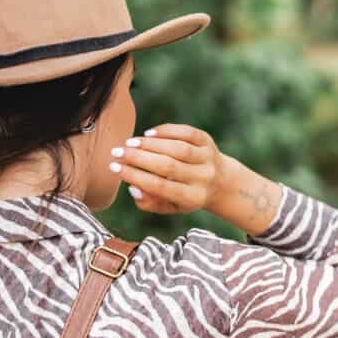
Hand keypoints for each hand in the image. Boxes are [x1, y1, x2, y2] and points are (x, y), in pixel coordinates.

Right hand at [110, 123, 226, 215]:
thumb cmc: (187, 195)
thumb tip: (133, 189)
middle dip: (138, 158)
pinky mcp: (208, 141)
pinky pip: (186, 133)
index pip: (160, 186)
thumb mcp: (171, 206)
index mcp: (193, 197)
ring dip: (149, 144)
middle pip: (168, 166)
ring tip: (129, 143)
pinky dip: (166, 131)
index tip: (114, 168)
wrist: (222, 183)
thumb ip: (151, 204)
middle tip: (116, 153)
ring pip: (177, 148)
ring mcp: (208, 158)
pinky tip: (148, 133)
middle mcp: (203, 178)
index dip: (135, 176)